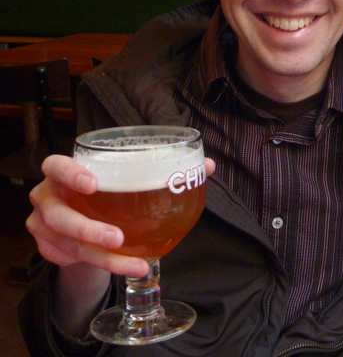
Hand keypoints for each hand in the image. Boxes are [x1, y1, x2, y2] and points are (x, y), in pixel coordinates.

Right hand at [27, 154, 216, 277]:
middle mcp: (48, 197)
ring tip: (134, 264)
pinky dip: (100, 266)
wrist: (85, 223)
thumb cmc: (109, 191)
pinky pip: (73, 260)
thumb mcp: (129, 177)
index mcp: (63, 172)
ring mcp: (44, 225)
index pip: (55, 165)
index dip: (69, 174)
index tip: (93, 184)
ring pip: (70, 244)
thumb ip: (166, 168)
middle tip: (118, 238)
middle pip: (59, 214)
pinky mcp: (49, 248)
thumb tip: (207, 165)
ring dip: (103, 257)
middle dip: (87, 228)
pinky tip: (122, 268)